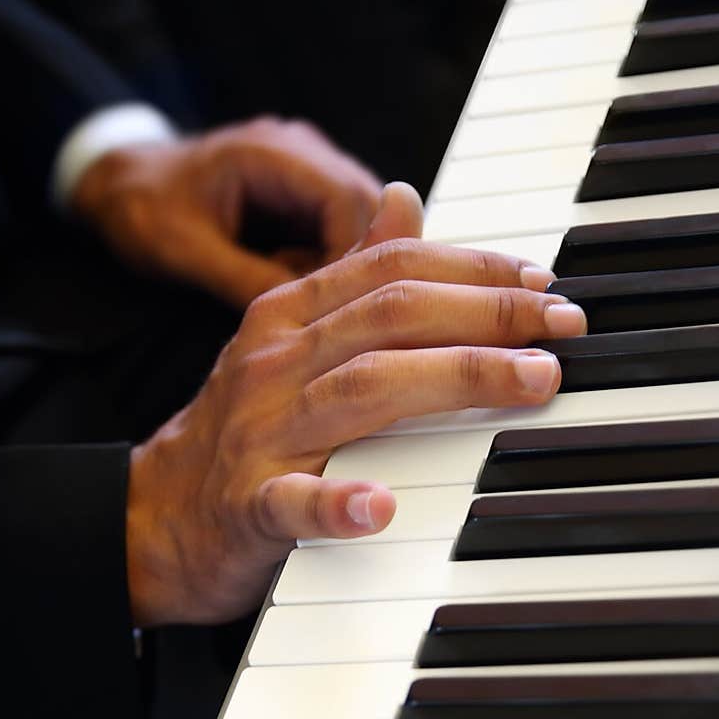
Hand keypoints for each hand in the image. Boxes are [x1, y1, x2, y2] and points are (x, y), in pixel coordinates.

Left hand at [72, 116, 382, 307]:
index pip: (349, 201)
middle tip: (331, 315)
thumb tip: (306, 317)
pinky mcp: (304, 202)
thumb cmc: (142, 210)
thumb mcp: (186, 253)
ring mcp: (307, 176)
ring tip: (310, 304)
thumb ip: (246, 280)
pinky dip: (330, 270)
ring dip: (348, 270)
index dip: (358, 257)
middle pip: (370, 211)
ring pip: (363, 226)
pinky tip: (300, 293)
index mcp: (273, 153)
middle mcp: (302, 155)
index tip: (340, 307)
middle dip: (360, 267)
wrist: (119, 189)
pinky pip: (340, 238)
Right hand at [125, 184, 587, 627]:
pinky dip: (337, 503)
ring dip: (453, 381)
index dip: (476, 267)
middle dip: (488, 314)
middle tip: (563, 329)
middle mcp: (275, 361)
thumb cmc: (243, 432)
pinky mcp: (248, 506)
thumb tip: (404, 201)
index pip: (393, 269)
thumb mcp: (290, 338)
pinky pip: (293, 503)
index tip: (545, 283)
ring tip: (528, 383)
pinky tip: (382, 505)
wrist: (154, 517)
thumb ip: (351, 276)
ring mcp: (260, 434)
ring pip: (363, 390)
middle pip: (392, 317)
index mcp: (289, 316)